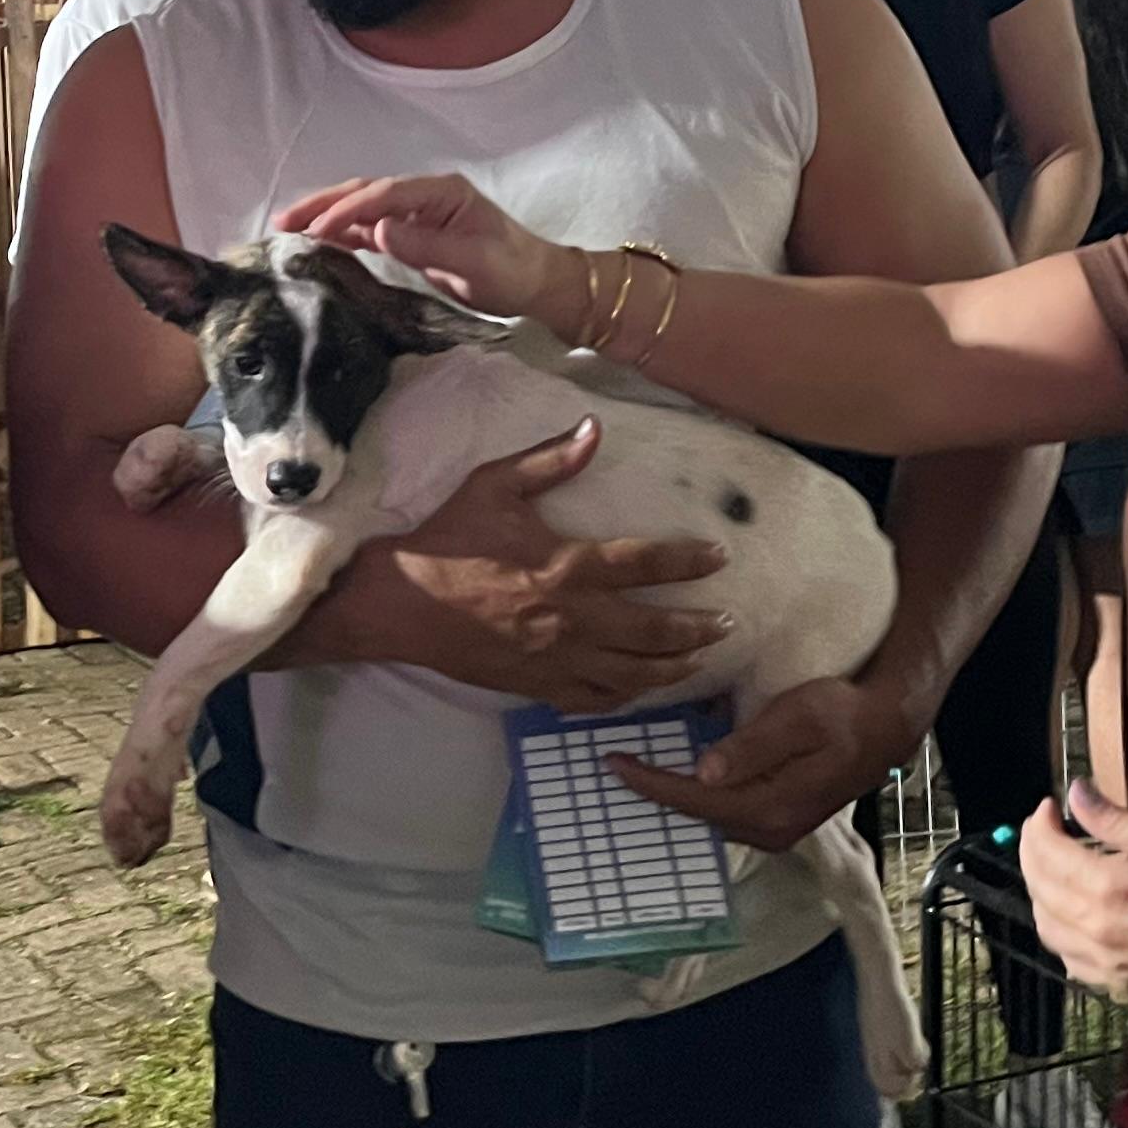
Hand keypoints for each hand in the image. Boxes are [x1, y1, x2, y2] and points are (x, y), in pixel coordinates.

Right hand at [274, 174, 588, 339]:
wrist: (535, 284)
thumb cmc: (511, 271)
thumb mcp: (474, 261)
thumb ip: (425, 244)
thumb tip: (378, 230)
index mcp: (441, 192)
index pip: (384, 194)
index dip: (348, 210)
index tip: (317, 229)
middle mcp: (424, 196)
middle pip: (365, 193)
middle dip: (324, 204)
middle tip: (283, 221)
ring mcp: (416, 214)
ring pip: (362, 209)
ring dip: (326, 217)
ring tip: (288, 229)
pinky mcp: (412, 235)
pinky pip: (370, 229)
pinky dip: (342, 233)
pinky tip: (318, 242)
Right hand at [343, 421, 730, 711]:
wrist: (399, 603)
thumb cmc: (447, 540)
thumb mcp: (495, 486)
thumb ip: (549, 460)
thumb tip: (594, 429)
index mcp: (566, 565)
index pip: (645, 562)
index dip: (689, 560)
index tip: (719, 557)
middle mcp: (571, 617)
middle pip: (654, 630)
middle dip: (698, 628)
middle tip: (727, 622)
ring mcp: (556, 658)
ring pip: (632, 673)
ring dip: (673, 668)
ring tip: (700, 661)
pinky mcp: (536, 685)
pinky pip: (593, 699)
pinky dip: (624, 696)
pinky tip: (639, 688)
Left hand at [611, 675, 908, 854]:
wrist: (886, 728)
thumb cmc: (844, 714)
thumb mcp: (799, 717)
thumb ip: (752, 746)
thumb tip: (704, 771)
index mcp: (770, 806)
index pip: (694, 799)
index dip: (650, 782)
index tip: (614, 763)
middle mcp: (769, 829)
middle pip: (697, 814)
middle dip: (655, 791)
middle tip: (617, 764)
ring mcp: (775, 829)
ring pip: (710, 815)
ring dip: (676, 794)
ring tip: (640, 769)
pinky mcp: (779, 819)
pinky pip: (726, 810)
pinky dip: (699, 795)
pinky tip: (682, 774)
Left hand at [1021, 773, 1127, 1009]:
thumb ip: (1116, 822)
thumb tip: (1075, 793)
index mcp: (1111, 890)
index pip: (1048, 854)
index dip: (1039, 826)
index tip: (1048, 808)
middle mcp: (1097, 930)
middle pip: (1039, 888)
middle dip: (1032, 852)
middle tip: (1043, 830)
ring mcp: (1103, 964)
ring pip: (1045, 925)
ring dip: (1040, 891)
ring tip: (1055, 866)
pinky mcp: (1112, 985)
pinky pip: (1065, 955)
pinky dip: (1058, 927)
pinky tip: (1072, 909)